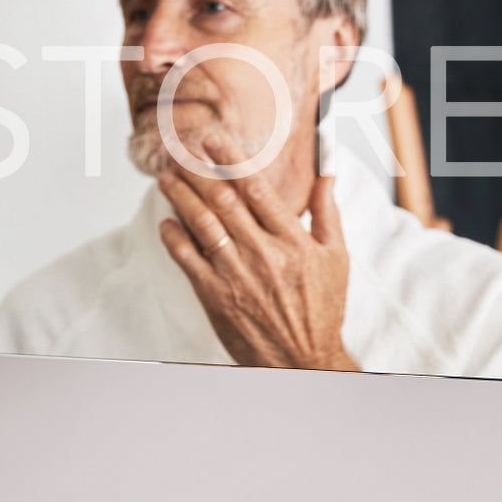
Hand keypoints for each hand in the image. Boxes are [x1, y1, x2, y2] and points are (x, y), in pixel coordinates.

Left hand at [156, 135, 356, 371]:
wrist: (303, 360)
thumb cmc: (321, 308)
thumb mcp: (335, 258)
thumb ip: (327, 212)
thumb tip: (328, 173)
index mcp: (293, 240)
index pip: (257, 189)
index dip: (231, 160)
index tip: (214, 140)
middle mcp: (264, 254)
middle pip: (224, 201)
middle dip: (198, 171)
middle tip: (179, 151)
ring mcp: (238, 275)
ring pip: (202, 225)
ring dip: (180, 198)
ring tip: (166, 179)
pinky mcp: (217, 296)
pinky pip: (188, 260)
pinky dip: (174, 238)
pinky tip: (166, 222)